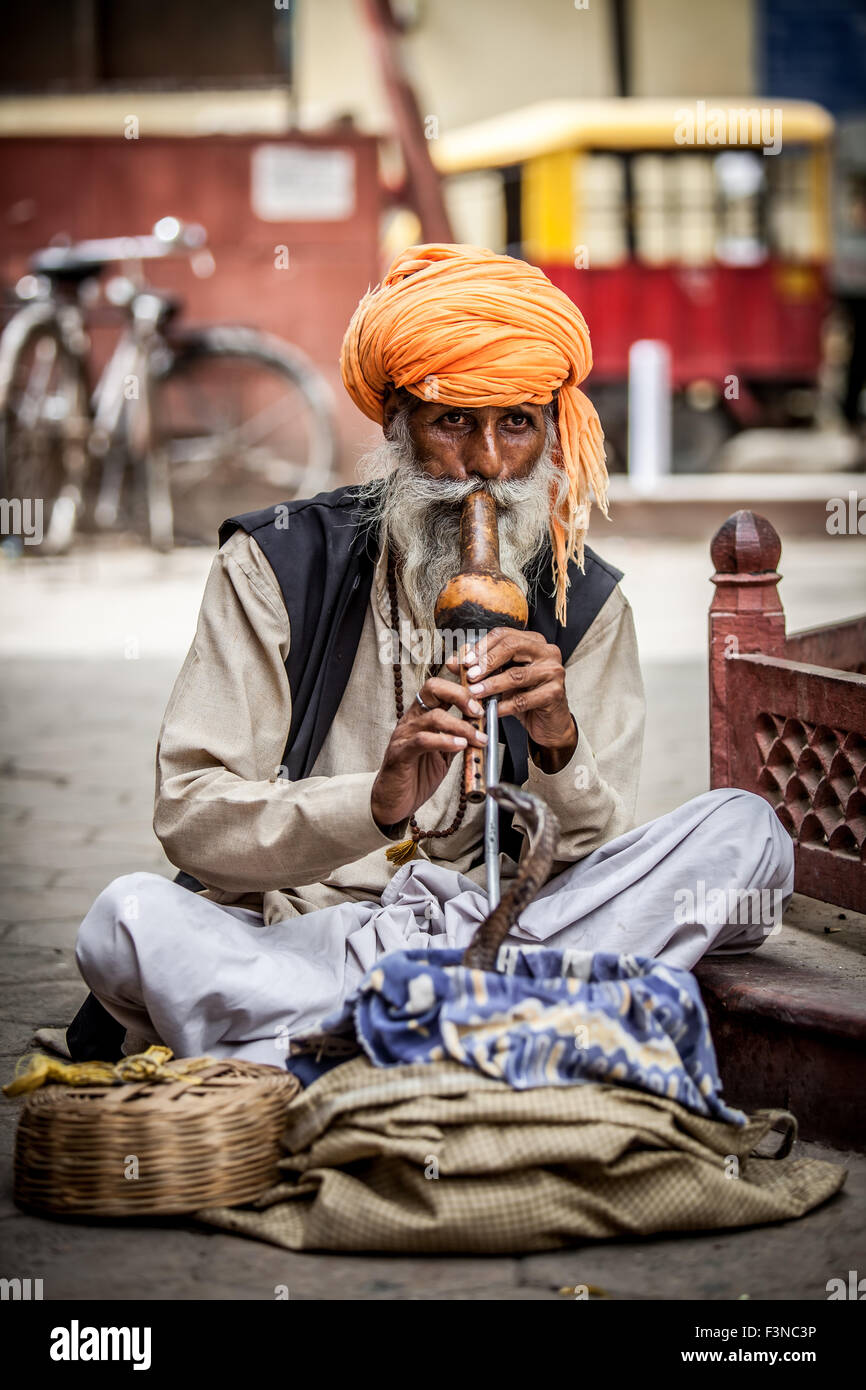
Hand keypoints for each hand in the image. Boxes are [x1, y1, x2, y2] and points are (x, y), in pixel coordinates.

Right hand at [371, 675, 487, 829]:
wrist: (393, 802)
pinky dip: (445, 741)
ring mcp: (404, 735)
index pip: (438, 687)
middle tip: (477, 712)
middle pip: (433, 688)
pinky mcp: (400, 753)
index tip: (479, 696)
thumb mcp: (444, 755)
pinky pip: (424, 740)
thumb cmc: (416, 776)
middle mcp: (411, 720)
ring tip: (477, 738)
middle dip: (460, 695)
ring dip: (461, 726)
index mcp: (421, 716)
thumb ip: (458, 739)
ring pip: (433, 717)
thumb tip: (480, 730)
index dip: (459, 685)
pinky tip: (460, 746)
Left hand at [446, 629, 576, 771]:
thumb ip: (478, 668)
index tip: (466, 661)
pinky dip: (504, 706)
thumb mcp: (500, 679)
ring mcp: (554, 671)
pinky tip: (492, 710)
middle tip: (470, 676)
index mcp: (534, 641)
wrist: (549, 723)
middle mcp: (547, 651)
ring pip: (517, 675)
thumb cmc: (525, 696)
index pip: (504, 634)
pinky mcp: (556, 693)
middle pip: (512, 647)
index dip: (482, 646)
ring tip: (475, 693)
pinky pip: (524, 699)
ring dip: (492, 685)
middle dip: (487, 662)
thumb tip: (453, 662)